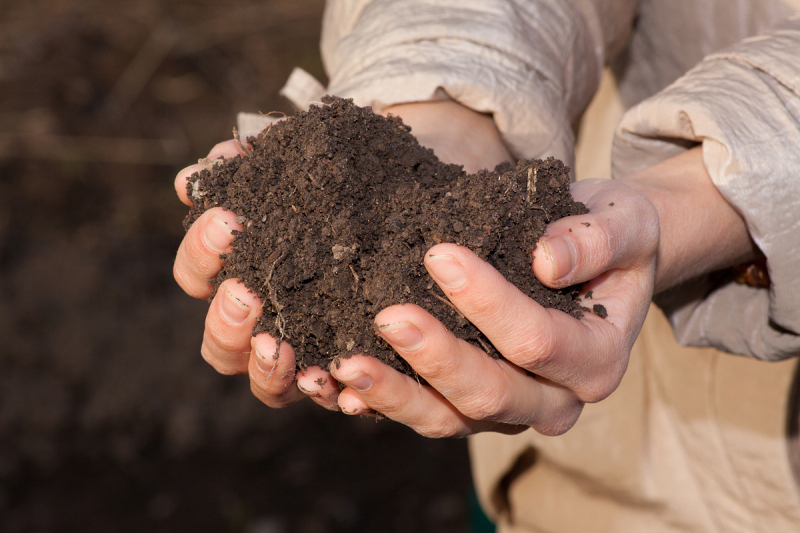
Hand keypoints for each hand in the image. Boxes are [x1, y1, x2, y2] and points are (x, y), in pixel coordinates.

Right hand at [173, 139, 340, 409]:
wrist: (418, 196)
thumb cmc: (354, 182)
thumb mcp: (312, 162)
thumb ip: (260, 165)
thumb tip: (211, 167)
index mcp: (244, 271)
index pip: (197, 275)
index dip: (202, 253)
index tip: (228, 221)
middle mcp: (268, 321)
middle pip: (220, 342)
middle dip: (225, 318)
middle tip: (246, 292)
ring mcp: (307, 352)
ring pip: (264, 382)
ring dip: (263, 367)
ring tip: (275, 345)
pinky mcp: (353, 371)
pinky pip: (330, 398)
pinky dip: (325, 393)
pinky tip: (331, 379)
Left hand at [330, 178, 658, 435]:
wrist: (595, 259)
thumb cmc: (611, 238)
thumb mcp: (624, 223)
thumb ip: (597, 240)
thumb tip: (547, 260)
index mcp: (596, 360)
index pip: (537, 341)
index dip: (488, 303)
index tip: (440, 254)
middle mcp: (554, 401)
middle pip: (489, 394)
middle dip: (435, 356)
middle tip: (388, 316)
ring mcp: (508, 411)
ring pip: (448, 419)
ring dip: (395, 394)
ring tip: (345, 364)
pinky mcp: (470, 406)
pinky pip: (425, 413)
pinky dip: (382, 404)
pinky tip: (339, 388)